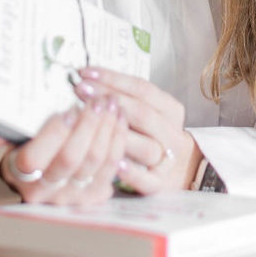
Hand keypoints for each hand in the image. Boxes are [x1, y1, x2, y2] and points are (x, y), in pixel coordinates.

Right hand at [0, 94, 126, 205]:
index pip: (34, 159)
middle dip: (88, 126)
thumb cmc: (26, 149)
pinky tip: (120, 118)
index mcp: (21, 175)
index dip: (53, 134)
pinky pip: (112, 166)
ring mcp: (73, 195)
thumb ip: (2, 133)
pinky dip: (118, 140)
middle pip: (71, 159)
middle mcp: (47, 191)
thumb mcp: (11, 140)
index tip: (68, 110)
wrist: (38, 178)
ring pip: (95, 162)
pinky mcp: (95, 194)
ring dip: (107, 129)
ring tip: (112, 104)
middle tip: (98, 101)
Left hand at [73, 68, 201, 194]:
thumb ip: (120, 96)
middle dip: (110, 100)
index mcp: (170, 109)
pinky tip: (113, 163)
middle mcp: (172, 133)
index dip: (113, 79)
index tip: (85, 73)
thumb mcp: (144, 109)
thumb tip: (85, 80)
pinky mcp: (160, 183)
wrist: (174, 166)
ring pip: (146, 147)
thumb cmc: (147, 132)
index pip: (142, 88)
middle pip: (142, 114)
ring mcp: (168, 159)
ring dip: (118, 135)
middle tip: (81, 90)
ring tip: (93, 124)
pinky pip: (147, 180)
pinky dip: (131, 173)